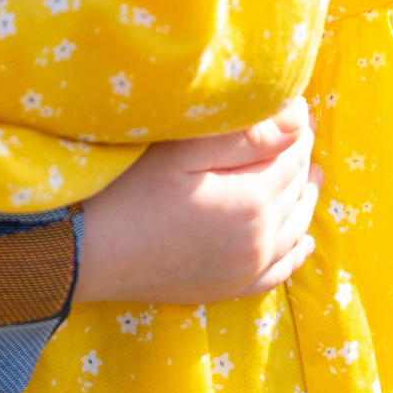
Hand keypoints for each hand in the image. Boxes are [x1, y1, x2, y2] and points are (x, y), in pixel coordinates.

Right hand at [75, 99, 321, 306]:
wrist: (83, 252)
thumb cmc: (126, 190)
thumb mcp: (183, 151)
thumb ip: (247, 136)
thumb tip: (301, 119)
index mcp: (253, 203)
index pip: (292, 155)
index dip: (297, 127)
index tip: (294, 104)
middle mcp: (259, 242)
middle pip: (297, 190)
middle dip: (301, 158)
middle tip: (298, 130)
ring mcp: (246, 270)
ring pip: (295, 228)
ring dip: (304, 197)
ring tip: (309, 172)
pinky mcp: (228, 289)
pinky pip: (280, 270)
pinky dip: (296, 250)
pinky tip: (300, 238)